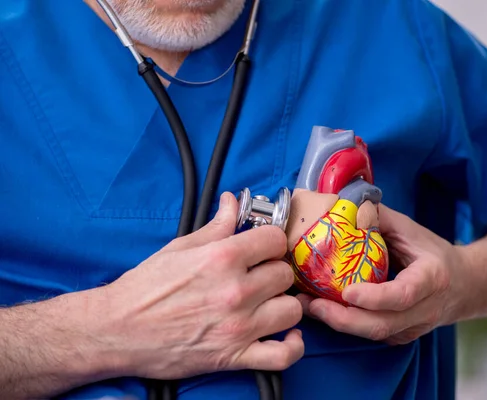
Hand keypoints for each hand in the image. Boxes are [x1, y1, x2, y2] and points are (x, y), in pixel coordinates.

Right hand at [92, 192, 303, 378]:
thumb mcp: (180, 247)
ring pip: (292, 310)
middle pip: (284, 274)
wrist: (116, 330)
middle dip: (274, 271)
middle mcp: (235, 291)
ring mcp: (238, 326)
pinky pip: (283, 356)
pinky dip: (292, 347)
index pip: (275, 240)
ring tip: (269, 303)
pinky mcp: (234, 357)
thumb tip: (232, 202)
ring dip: (283, 305)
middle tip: (260, 276)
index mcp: (222, 258)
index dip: (271, 242)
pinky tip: (287, 334)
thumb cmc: (144, 288)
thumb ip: (215, 226)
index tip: (263, 248)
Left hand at [297, 203, 467, 344]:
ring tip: (308, 306)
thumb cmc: (433, 253)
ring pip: (374, 334)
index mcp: (431, 278)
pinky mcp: (401, 336)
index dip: (374, 297)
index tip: (347, 291)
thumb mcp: (411, 229)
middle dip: (342, 318)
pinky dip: (346, 325)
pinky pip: (372, 335)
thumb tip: (343, 204)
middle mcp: (424, 309)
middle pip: (381, 324)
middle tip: (311, 303)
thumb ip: (379, 217)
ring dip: (337, 323)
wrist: (465, 285)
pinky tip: (323, 311)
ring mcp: (413, 327)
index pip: (403, 295)